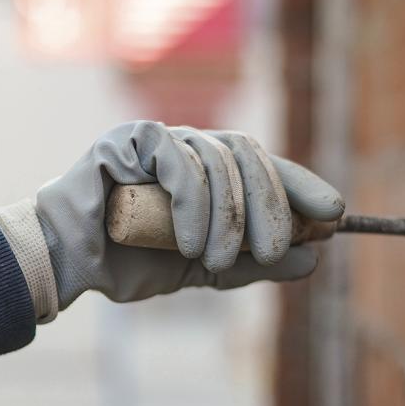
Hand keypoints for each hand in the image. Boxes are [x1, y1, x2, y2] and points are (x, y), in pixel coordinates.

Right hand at [0, 121, 343, 322]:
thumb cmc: (128, 262)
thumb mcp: (203, 267)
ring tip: (217, 258)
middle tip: (276, 250)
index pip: (263, 165)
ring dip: (227, 215)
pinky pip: (180, 161)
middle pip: (249, 155)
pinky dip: (193, 203)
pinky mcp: (132, 138)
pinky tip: (186, 242)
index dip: (301, 185)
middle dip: (270, 204)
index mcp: (208, 171)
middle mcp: (189, 146)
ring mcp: (160, 138)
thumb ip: (252, 261)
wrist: (68, 264)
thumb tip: (314, 259)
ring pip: (218, 158)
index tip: (336, 215)